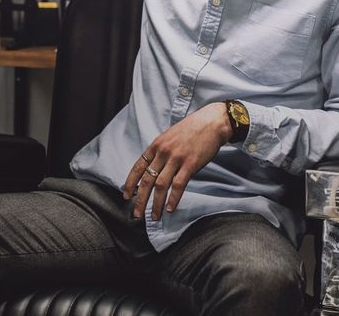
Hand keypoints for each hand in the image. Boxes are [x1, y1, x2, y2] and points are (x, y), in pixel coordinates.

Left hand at [122, 102, 230, 220]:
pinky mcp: (190, 164)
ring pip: (161, 185)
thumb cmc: (191, 130)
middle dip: (140, 199)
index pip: (138, 167)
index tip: (126, 196)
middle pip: (147, 180)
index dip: (130, 183)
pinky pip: (178, 185)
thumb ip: (161, 152)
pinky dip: (173, 199)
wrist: (211, 122)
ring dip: (156, 204)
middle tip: (137, 214)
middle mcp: (163, 152)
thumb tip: (154, 169)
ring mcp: (176, 158)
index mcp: (156, 146)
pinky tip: (170, 209)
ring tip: (155, 216)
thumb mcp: (169, 137)